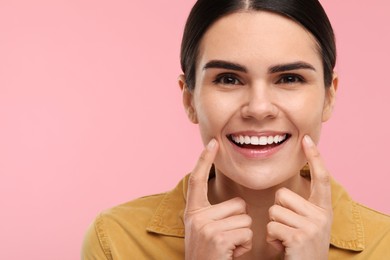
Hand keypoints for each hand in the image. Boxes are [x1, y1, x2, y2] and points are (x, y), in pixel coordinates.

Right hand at [184, 139, 252, 259]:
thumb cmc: (210, 255)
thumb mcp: (205, 230)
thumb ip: (215, 214)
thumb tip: (236, 203)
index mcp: (193, 211)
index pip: (198, 180)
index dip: (205, 160)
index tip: (213, 143)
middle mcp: (196, 216)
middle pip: (238, 204)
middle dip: (240, 222)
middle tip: (226, 239)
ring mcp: (206, 226)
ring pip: (245, 219)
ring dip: (243, 236)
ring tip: (228, 248)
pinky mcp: (218, 237)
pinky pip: (247, 233)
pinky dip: (244, 246)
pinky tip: (230, 254)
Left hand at [266, 135, 332, 259]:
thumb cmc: (299, 248)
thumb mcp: (304, 225)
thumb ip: (298, 208)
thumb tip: (281, 193)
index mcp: (323, 210)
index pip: (321, 178)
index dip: (315, 158)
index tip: (307, 139)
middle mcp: (322, 215)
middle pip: (282, 195)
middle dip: (277, 212)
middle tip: (288, 230)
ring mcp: (313, 226)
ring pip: (274, 210)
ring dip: (273, 226)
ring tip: (286, 239)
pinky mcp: (300, 236)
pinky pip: (271, 226)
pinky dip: (272, 238)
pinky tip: (283, 247)